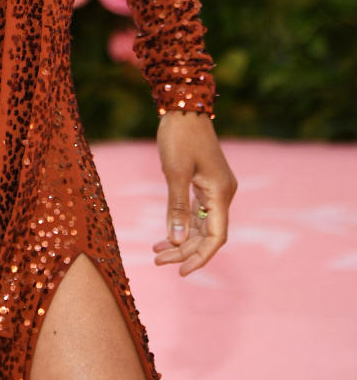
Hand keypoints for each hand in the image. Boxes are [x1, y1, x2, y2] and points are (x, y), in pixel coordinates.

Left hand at [152, 110, 236, 275]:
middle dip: (184, 250)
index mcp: (220, 193)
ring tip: (157, 252)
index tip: (180, 272)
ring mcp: (216, 188)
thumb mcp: (174, 171)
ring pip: (202, 225)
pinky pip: (198, 212)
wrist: (184, 107)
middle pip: (208, 234)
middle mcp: (223, 194)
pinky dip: (183, 225)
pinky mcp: (206, 183)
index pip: (216, 237)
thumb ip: (177, 207)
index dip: (200, 257)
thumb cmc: (179, 136)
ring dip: (182, 240)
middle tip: (157, 261)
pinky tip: (166, 235)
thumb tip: (178, 241)